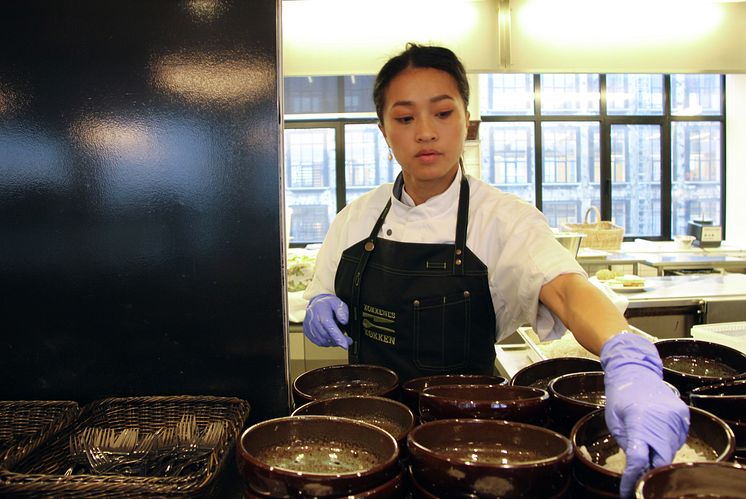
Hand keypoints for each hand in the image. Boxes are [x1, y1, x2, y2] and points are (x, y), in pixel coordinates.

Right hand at [303, 294, 352, 348]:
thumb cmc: (327, 303)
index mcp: (321, 311)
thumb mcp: (338, 302)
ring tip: (339, 338)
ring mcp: (309, 327)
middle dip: (338, 341)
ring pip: (322, 340)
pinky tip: (331, 338)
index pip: (329, 326)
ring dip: (333, 342)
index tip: (345, 344)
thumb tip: (344, 321)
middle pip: (326, 335)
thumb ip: (342, 310)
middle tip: (347, 340)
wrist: (316, 304)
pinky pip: (318, 342)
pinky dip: (327, 342)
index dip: (337, 336)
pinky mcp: (307, 332)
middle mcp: (313, 319)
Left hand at [601, 332, 689, 497]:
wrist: (637, 370)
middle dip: (650, 470)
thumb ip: (626, 443)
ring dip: (658, 455)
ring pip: (670, 451)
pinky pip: (677, 439)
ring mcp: (676, 417)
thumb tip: (636, 466)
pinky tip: (655, 431)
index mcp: (639, 419)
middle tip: (638, 473)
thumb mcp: (613, 420)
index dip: (634, 476)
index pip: (639, 458)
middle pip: (661, 459)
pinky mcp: (684, 415)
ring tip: (645, 441)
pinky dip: (666, 443)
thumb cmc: (620, 395)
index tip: (627, 489)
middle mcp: (661, 419)